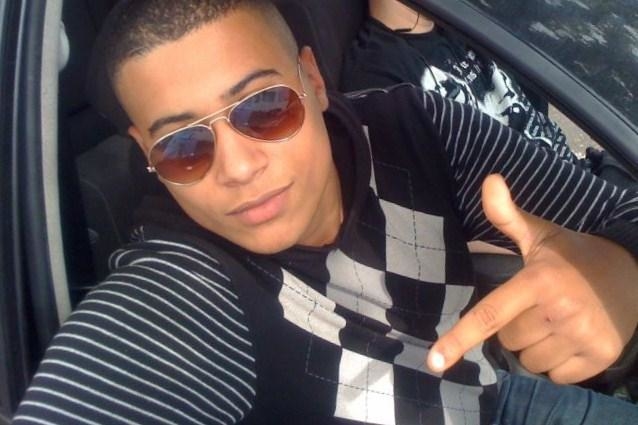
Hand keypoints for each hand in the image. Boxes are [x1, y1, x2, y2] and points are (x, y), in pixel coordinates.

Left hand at [427, 174, 637, 383]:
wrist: (632, 273)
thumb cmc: (573, 256)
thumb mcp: (540, 234)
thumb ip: (507, 215)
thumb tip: (488, 179)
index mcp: (538, 281)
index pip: (490, 314)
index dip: (459, 338)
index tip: (434, 362)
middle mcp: (560, 311)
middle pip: (508, 340)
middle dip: (515, 328)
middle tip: (539, 306)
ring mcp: (583, 336)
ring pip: (530, 361)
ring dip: (536, 347)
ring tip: (558, 321)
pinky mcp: (601, 357)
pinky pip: (555, 376)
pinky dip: (558, 363)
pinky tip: (572, 337)